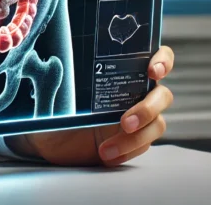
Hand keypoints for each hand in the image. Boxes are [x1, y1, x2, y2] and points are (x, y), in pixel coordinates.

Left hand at [11, 45, 174, 166]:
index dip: (162, 61)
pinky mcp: (133, 140)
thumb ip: (60, 75)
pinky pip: (142, 146)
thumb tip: (51, 64)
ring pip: (157, 124)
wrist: (48, 139)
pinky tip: (107, 154)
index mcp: (121, 68)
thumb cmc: (53, 105)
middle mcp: (134, 91)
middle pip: (162, 96)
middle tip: (124, 122)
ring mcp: (137, 116)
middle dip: (148, 109)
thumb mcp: (55, 87)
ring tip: (106, 148)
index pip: (156, 56)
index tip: (152, 71)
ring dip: (137, 137)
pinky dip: (126, 151)